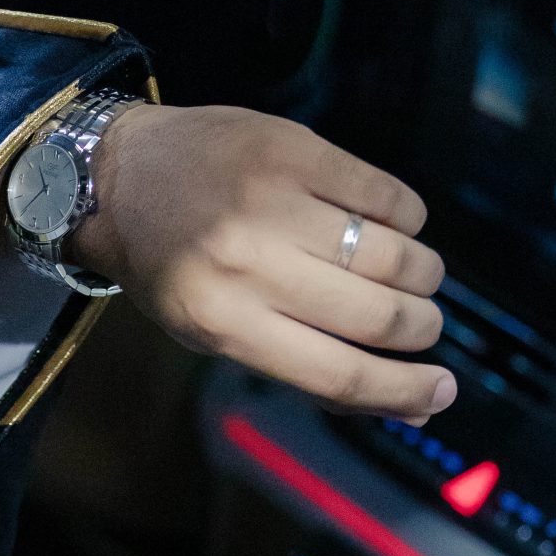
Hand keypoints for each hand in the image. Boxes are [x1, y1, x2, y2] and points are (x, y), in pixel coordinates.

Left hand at [67, 100, 455, 424]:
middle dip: (420, 327)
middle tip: (424, 323)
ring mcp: (271, 201)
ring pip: (393, 254)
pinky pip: (386, 193)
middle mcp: (246, 264)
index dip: (403, 390)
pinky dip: (408, 218)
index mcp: (222, 324)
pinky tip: (395, 226)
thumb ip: (309, 366)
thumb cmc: (171, 265)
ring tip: (414, 276)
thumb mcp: (216, 331)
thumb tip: (415, 406)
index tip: (441, 391)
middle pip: (376, 315)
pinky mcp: (293, 148)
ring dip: (421, 275)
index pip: (338, 373)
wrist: (115, 172)